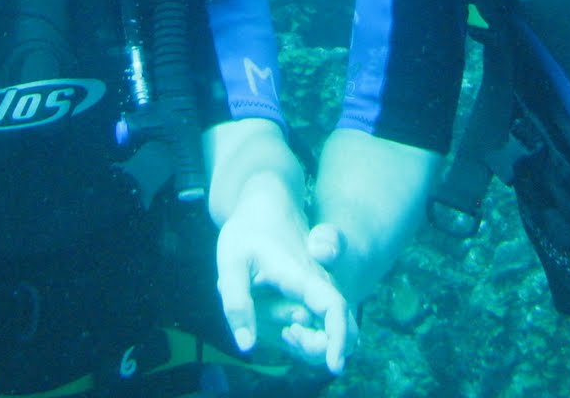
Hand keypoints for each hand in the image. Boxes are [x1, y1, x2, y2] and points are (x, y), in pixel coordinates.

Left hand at [216, 181, 352, 374]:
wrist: (266, 204)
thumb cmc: (247, 229)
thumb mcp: (230, 261)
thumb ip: (237, 303)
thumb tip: (246, 346)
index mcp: (302, 273)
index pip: (333, 307)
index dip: (339, 338)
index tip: (334, 364)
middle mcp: (319, 283)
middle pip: (336, 329)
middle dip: (311, 345)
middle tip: (281, 331)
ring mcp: (318, 290)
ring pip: (323, 330)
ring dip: (298, 337)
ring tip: (267, 311)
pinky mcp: (312, 296)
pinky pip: (312, 324)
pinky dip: (294, 331)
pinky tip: (270, 314)